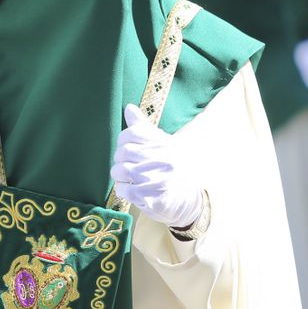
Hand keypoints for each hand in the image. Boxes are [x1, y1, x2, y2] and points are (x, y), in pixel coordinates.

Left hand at [110, 104, 204, 228]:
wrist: (187, 201)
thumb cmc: (170, 169)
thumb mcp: (161, 146)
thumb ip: (143, 128)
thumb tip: (129, 108)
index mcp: (164, 144)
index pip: (133, 133)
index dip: (124, 140)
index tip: (127, 147)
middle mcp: (163, 160)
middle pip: (125, 152)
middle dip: (120, 159)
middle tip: (127, 164)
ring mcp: (158, 180)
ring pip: (121, 171)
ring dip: (120, 175)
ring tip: (129, 178)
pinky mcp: (151, 199)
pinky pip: (124, 189)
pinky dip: (123, 189)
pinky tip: (131, 189)